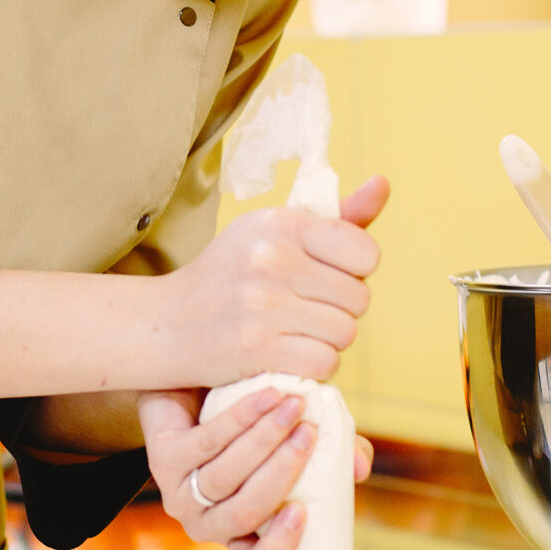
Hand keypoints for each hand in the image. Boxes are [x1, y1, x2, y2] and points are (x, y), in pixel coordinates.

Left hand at [139, 386, 376, 549]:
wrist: (196, 381)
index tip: (301, 513)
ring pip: (224, 478)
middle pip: (244, 514)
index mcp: (240, 535)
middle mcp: (206, 524)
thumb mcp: (297, 440)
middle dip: (282, 474)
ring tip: (294, 406)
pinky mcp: (161, 459)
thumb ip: (332, 456)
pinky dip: (241, 418)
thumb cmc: (255, 424)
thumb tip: (361, 468)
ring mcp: (180, 494)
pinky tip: (266, 396)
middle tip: (310, 434)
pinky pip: (206, 443)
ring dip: (264, 440)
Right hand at [143, 175, 389, 388]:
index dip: (352, 272)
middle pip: (359, 299)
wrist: (167, 323)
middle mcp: (272, 258)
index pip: (366, 254)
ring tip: (294, 331)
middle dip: (339, 310)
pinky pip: (325, 362)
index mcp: (281, 223)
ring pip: (345, 334)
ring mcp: (263, 304)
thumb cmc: (232, 275)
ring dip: (327, 340)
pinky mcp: (257, 347)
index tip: (323, 277)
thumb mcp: (276, 233)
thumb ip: (337, 217)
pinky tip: (287, 354)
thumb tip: (384, 183)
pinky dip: (313, 366)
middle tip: (302, 308)